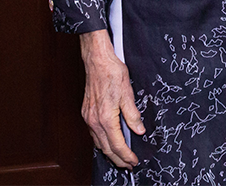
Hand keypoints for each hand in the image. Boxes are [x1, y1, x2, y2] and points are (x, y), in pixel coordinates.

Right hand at [80, 29, 144, 168]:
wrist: (97, 60)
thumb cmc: (112, 72)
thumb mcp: (127, 93)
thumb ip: (133, 114)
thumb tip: (139, 130)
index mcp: (105, 118)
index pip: (117, 144)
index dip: (126, 155)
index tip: (134, 161)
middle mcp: (94, 121)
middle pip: (106, 148)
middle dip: (118, 159)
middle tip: (128, 165)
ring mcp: (88, 117)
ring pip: (98, 142)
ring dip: (109, 152)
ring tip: (120, 157)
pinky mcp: (86, 113)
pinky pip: (94, 134)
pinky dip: (102, 142)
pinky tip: (108, 141)